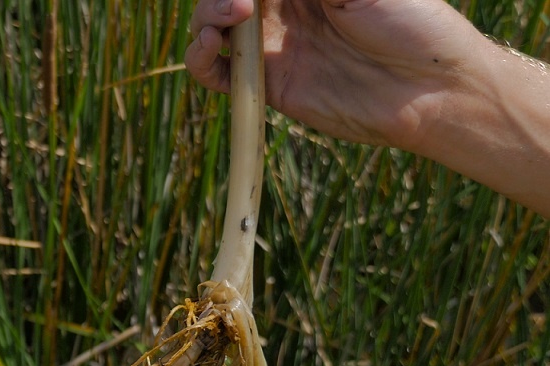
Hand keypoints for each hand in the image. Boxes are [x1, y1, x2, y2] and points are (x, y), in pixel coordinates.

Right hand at [185, 0, 488, 148]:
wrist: (432, 89)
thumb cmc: (411, 22)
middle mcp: (285, 7)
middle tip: (240, 1)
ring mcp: (272, 46)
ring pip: (213, 26)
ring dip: (205, 16)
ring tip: (228, 18)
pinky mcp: (267, 85)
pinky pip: (216, 73)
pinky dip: (199, 59)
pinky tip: (209, 46)